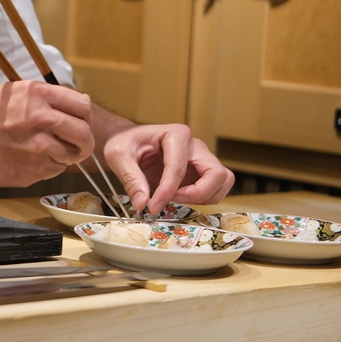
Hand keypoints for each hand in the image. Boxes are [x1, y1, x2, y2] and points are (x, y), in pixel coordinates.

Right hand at [0, 80, 95, 186]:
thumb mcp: (15, 91)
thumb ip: (47, 96)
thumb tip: (78, 103)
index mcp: (38, 96)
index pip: (83, 107)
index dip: (84, 117)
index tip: (80, 122)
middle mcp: (41, 120)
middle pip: (85, 135)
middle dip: (84, 142)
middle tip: (78, 144)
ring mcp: (37, 148)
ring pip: (71, 156)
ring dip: (64, 156)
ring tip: (45, 150)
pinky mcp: (32, 171)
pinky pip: (53, 171)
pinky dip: (46, 167)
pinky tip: (29, 159)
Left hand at [100, 122, 234, 213]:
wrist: (127, 141)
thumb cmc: (124, 142)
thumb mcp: (118, 156)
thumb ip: (130, 179)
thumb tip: (143, 204)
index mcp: (175, 134)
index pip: (178, 167)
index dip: (167, 190)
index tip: (153, 206)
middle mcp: (194, 145)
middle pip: (216, 173)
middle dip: (199, 193)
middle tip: (174, 200)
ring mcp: (200, 159)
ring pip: (222, 181)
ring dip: (204, 197)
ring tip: (177, 199)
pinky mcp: (200, 172)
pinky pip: (214, 188)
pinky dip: (203, 198)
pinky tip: (179, 198)